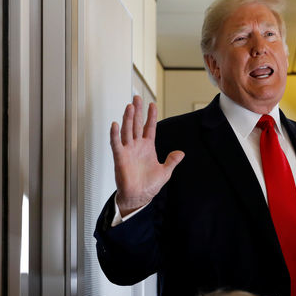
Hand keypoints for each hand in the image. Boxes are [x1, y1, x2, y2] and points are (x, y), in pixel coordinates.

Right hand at [111, 95, 184, 215]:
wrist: (139, 196)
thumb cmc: (149, 185)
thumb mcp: (165, 172)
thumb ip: (172, 161)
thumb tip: (181, 153)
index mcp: (148, 147)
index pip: (149, 128)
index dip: (151, 116)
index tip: (152, 104)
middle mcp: (137, 146)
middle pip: (136, 124)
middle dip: (137, 111)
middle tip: (137, 98)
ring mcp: (128, 150)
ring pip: (127, 130)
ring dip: (128, 118)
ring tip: (130, 106)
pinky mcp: (120, 157)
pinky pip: (116, 144)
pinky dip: (115, 134)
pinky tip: (115, 124)